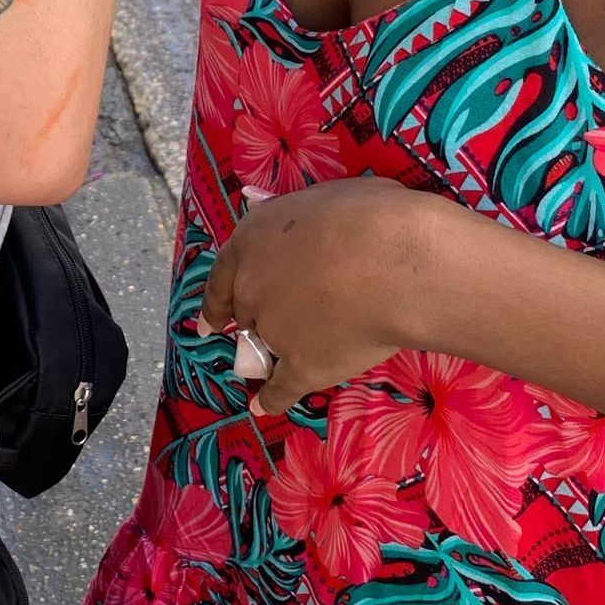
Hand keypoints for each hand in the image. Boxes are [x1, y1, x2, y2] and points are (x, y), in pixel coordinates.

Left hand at [198, 176, 436, 414]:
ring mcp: (273, 330)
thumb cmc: (370, 216)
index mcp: (251, 241)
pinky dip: (270, 399)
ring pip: (264, 348)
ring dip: (273, 354)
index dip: (216, 302)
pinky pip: (278, 390)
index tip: (209, 323)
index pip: (222, 276)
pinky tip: (263, 406)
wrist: (394, 263)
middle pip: (246, 313)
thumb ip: (295, 215)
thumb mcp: (323, 197)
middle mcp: (251, 288)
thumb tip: (269, 207)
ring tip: (293, 357)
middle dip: (258, 319)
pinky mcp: (300, 367)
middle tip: (278, 324)